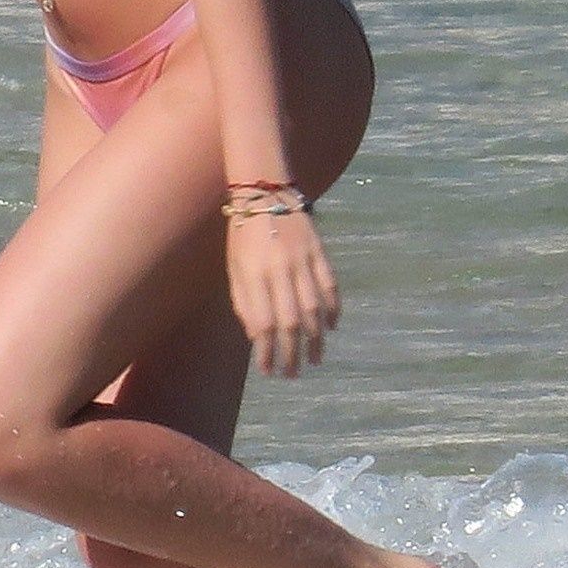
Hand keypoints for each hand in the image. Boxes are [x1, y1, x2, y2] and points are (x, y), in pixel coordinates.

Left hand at [227, 209, 341, 377]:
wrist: (264, 194)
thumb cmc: (243, 235)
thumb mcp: (234, 268)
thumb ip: (243, 302)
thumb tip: (256, 336)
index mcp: (254, 275)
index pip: (263, 323)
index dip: (266, 351)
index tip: (268, 370)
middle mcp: (281, 271)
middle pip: (291, 322)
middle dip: (292, 353)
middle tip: (293, 373)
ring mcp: (304, 261)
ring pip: (314, 309)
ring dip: (315, 339)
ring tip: (314, 358)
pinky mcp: (320, 253)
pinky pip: (330, 287)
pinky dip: (333, 309)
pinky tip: (330, 327)